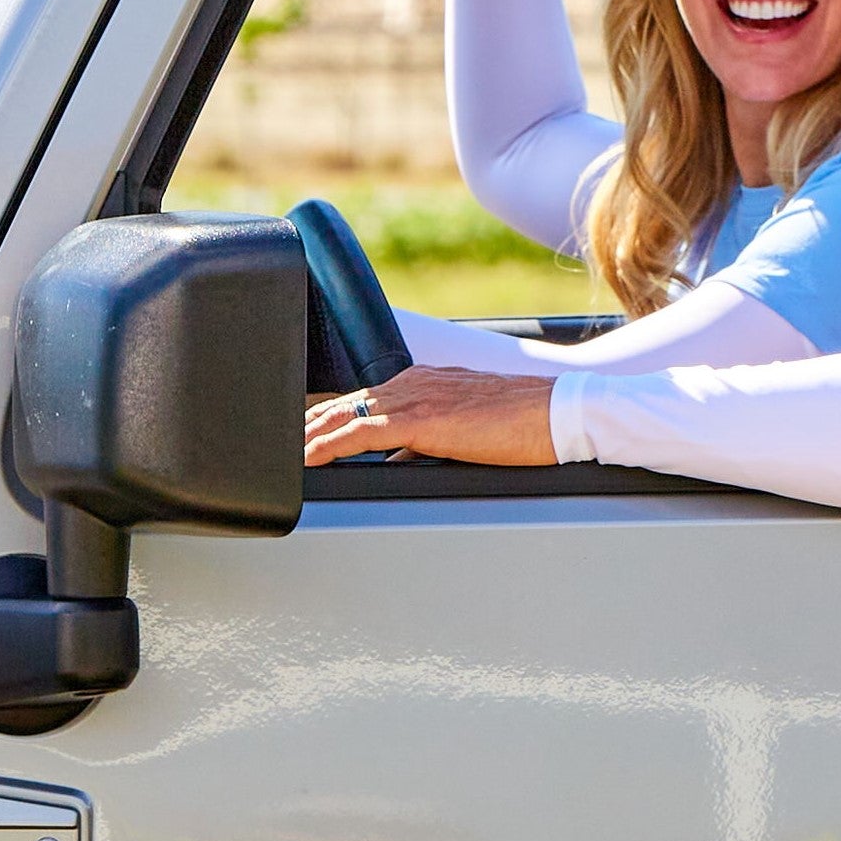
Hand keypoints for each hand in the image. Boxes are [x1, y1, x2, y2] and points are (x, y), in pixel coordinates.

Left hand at [303, 366, 557, 468]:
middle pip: (346, 402)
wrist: (557, 414)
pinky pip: (360, 432)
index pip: (365, 399)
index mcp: (426, 381)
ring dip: (312, 435)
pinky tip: (311, 457)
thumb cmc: (525, 423)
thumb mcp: (467, 430)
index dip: (331, 417)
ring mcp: (415, 397)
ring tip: (286, 454)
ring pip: (345, 414)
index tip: (308, 434)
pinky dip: (329, 444)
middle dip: (312, 423)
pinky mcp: (420, 419)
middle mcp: (415, 382)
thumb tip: (400, 458)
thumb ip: (428, 440)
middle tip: (283, 444)